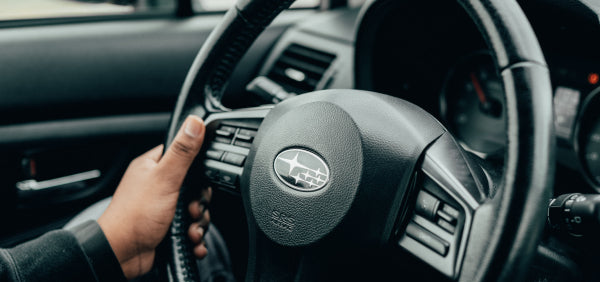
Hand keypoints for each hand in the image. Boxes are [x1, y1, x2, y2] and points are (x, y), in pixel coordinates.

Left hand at [98, 115, 205, 278]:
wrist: (121, 254)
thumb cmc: (134, 216)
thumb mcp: (164, 178)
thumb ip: (182, 151)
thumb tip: (195, 121)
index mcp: (153, 167)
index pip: (184, 155)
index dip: (198, 168)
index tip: (201, 180)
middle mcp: (157, 185)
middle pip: (194, 186)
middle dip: (200, 202)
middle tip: (193, 208)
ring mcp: (162, 207)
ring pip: (195, 209)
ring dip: (199, 222)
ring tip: (190, 229)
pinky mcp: (167, 227)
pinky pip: (190, 227)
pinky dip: (194, 235)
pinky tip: (192, 240)